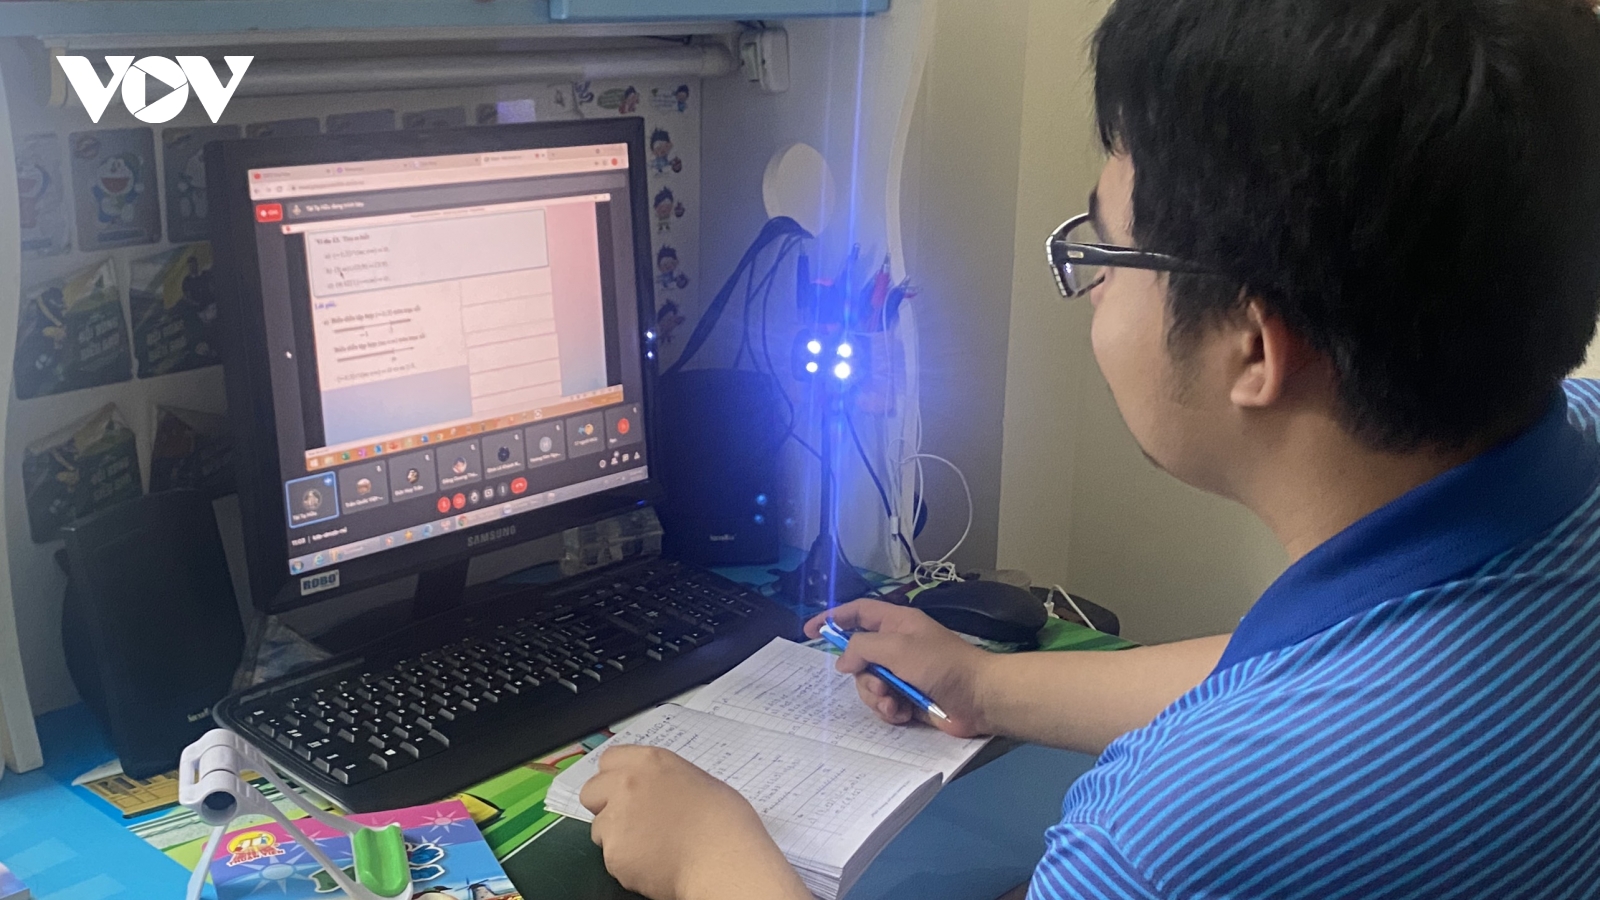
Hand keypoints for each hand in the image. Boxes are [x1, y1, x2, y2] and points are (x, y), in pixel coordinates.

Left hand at [580, 745, 809, 899]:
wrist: (724, 860)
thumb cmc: (724, 823)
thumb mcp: (695, 781)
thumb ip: (663, 780)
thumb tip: (655, 791)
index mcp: (650, 762)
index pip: (609, 759)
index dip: (615, 777)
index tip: (623, 789)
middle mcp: (626, 785)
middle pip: (591, 791)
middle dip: (605, 806)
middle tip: (631, 820)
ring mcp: (616, 820)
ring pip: (599, 829)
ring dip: (617, 837)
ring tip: (653, 846)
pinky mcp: (614, 854)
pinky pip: (611, 859)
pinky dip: (627, 863)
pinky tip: (655, 863)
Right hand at [804, 599, 992, 738]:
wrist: (977, 698)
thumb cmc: (941, 664)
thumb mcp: (896, 647)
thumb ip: (862, 647)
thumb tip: (843, 661)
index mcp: (896, 624)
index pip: (857, 613)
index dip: (832, 619)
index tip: (810, 631)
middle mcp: (897, 647)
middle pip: (859, 658)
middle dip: (862, 676)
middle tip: (878, 684)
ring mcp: (902, 674)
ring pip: (868, 685)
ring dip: (876, 697)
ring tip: (894, 703)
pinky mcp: (908, 699)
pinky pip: (883, 704)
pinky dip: (889, 711)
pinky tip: (902, 714)